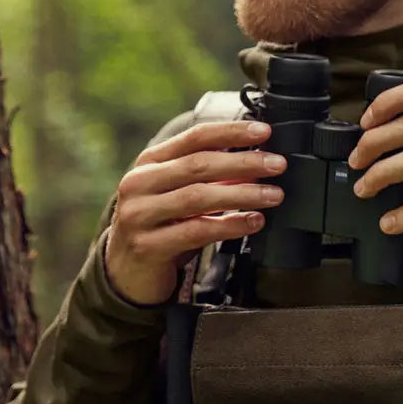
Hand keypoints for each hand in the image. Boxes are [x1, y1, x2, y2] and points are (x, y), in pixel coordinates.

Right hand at [105, 120, 285, 305]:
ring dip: (243, 194)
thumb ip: (213, 178)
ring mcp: (139, 215)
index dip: (231, 132)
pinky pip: (197, 231)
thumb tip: (257, 164)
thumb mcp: (182, 195)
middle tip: (277, 164)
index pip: (194, 137)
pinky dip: (230, 225)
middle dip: (244, 162)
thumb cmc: (160, 226)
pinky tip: (253, 222)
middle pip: (199, 165)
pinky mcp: (148, 246)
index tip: (263, 131)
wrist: (125, 272)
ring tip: (273, 195)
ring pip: (199, 197)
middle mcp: (139, 183)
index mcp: (149, 163)